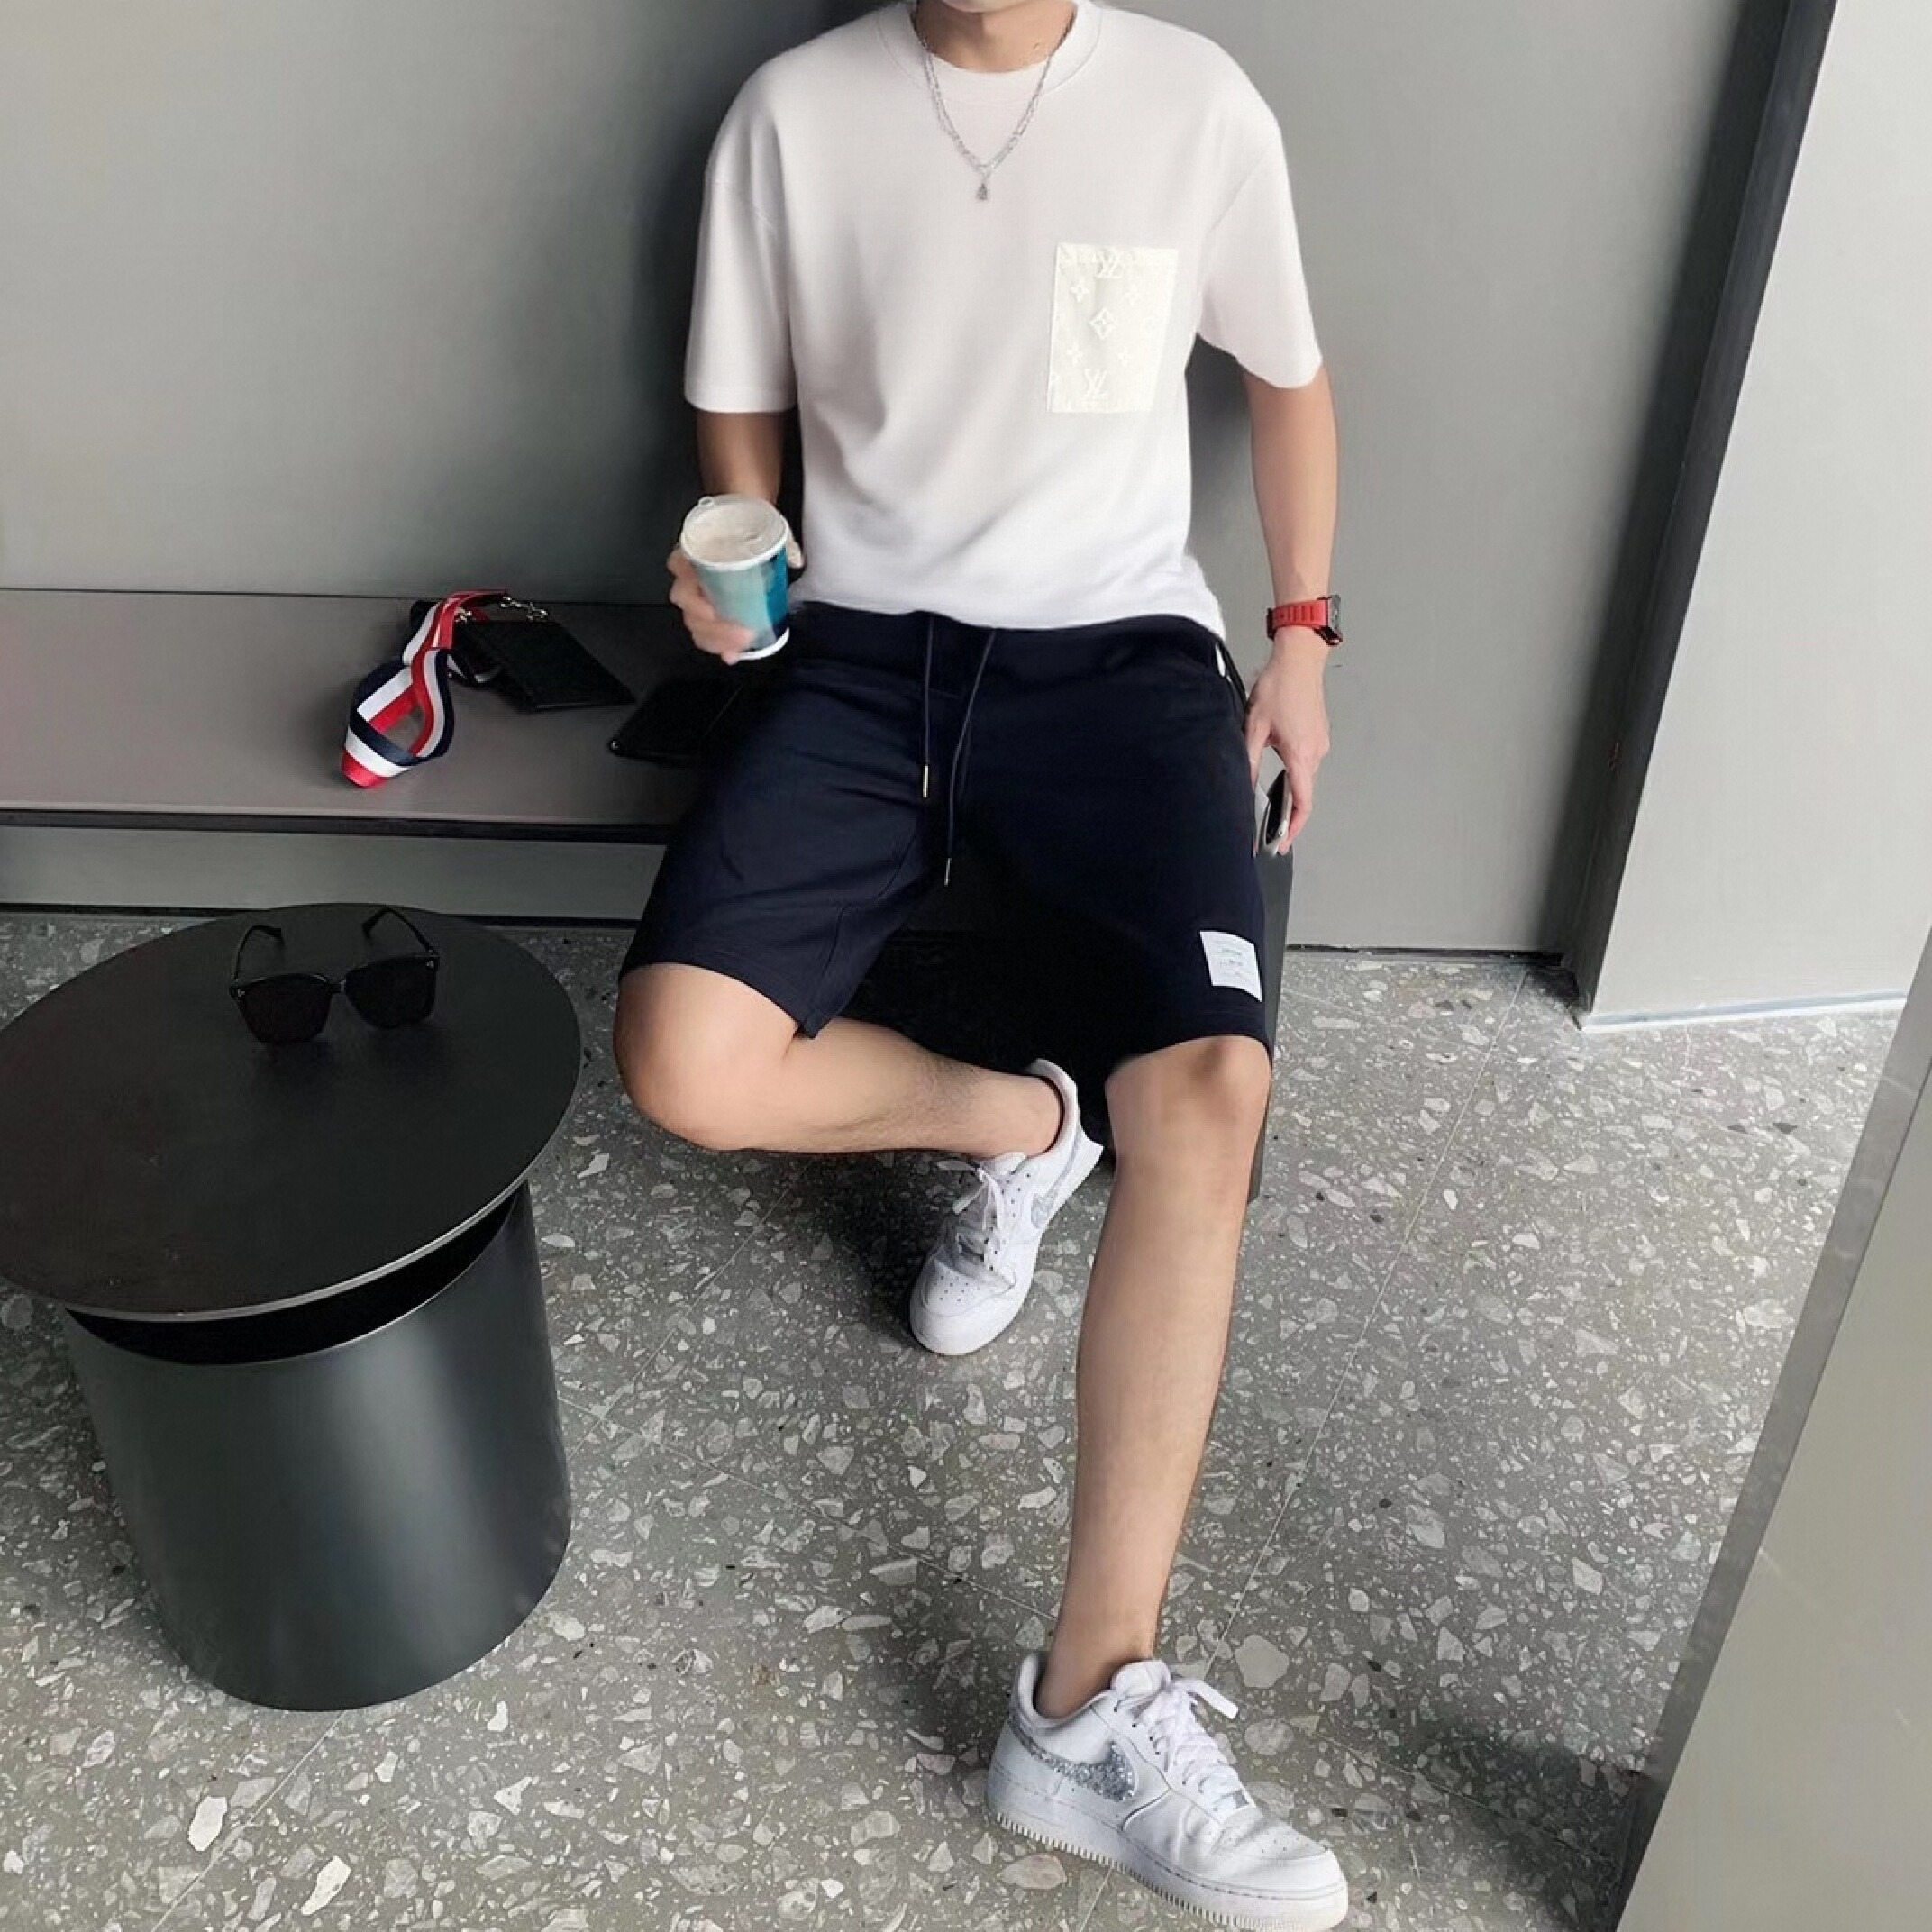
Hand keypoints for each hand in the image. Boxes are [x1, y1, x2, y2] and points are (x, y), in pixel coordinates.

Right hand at [666, 519, 802, 666]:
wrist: (738, 522)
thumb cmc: (742, 524)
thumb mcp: (759, 524)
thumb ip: (777, 539)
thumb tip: (795, 558)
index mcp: (693, 550)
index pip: (679, 571)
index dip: (692, 594)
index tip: (713, 610)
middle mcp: (688, 573)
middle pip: (688, 608)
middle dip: (715, 628)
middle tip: (742, 634)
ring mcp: (696, 593)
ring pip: (695, 623)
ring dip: (717, 639)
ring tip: (739, 646)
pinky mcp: (707, 609)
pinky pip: (706, 631)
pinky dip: (719, 645)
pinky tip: (732, 654)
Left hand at [1244, 630, 1331, 851]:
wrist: (1299, 659)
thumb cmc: (1279, 686)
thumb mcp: (1254, 726)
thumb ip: (1249, 758)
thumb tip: (1243, 783)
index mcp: (1301, 755)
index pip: (1302, 802)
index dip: (1294, 828)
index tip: (1284, 842)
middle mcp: (1316, 752)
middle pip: (1305, 792)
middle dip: (1290, 812)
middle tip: (1271, 827)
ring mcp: (1320, 743)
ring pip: (1305, 775)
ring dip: (1291, 787)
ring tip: (1270, 794)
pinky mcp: (1319, 734)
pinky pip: (1307, 760)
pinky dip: (1295, 769)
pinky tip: (1278, 761)